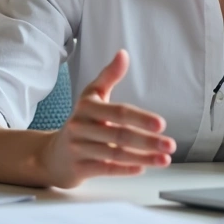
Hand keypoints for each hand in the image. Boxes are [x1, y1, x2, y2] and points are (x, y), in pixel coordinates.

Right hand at [39, 50, 174, 187]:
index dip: (141, 118)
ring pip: (115, 155)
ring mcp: (79, 149)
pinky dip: (125, 170)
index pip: (118, 112)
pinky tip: (142, 169)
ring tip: (164, 160)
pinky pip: (106, 169)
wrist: (52, 154)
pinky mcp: (80, 169)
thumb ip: (109, 75)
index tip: (161, 124)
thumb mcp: (91, 96)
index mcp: (87, 107)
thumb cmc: (80, 121)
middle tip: (170, 145)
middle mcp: (81, 127)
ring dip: (143, 158)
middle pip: (120, 135)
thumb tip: (123, 54)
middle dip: (148, 141)